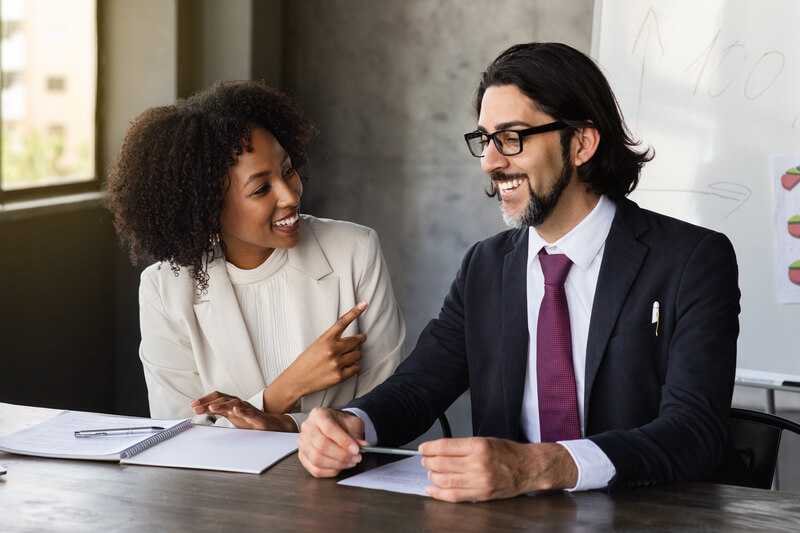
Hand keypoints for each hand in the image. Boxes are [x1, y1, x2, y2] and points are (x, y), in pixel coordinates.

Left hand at [190, 391, 295, 431]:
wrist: (271, 424)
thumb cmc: (250, 420)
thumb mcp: (231, 415)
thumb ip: (218, 411)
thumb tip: (201, 408)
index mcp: (232, 403)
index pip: (217, 397)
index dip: (204, 400)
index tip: (193, 405)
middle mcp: (239, 404)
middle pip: (222, 399)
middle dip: (208, 403)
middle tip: (196, 407)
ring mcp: (248, 410)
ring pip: (234, 404)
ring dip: (222, 405)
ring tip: (212, 408)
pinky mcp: (256, 417)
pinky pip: (249, 413)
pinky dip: (242, 411)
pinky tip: (235, 410)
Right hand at [264, 302, 368, 412]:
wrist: (297, 380)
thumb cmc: (306, 361)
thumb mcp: (317, 345)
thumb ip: (334, 340)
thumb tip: (355, 339)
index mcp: (325, 339)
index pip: (343, 322)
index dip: (355, 312)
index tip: (364, 304)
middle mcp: (332, 349)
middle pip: (355, 341)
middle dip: (358, 341)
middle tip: (360, 339)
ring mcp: (337, 363)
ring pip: (358, 355)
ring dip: (354, 355)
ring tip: (346, 357)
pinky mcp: (340, 376)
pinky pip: (356, 368)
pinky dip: (353, 367)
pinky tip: (345, 367)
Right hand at [297, 407, 367, 477]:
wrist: (336, 427)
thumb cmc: (342, 424)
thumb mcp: (352, 424)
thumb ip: (356, 435)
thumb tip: (362, 446)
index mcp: (319, 414)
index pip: (329, 429)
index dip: (343, 441)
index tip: (356, 449)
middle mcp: (307, 427)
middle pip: (321, 445)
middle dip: (342, 455)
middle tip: (356, 457)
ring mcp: (303, 443)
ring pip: (317, 458)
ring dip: (337, 464)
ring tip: (350, 462)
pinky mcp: (303, 457)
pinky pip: (315, 469)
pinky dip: (330, 471)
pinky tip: (340, 467)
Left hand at [418, 437, 577, 501]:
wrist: (530, 468)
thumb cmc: (510, 453)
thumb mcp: (486, 440)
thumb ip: (463, 445)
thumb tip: (440, 449)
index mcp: (478, 446)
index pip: (444, 447)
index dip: (429, 448)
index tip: (423, 448)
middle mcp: (478, 464)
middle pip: (441, 463)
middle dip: (428, 461)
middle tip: (425, 459)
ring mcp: (479, 481)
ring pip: (444, 480)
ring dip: (432, 476)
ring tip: (431, 471)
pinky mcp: (481, 494)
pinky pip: (454, 496)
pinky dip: (439, 493)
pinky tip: (432, 488)